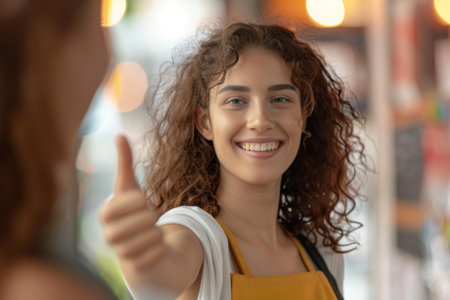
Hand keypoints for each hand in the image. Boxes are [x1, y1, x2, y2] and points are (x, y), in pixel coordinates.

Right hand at [100, 135, 166, 271]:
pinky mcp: (136, 268)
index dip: (133, 202)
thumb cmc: (134, 212)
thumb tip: (120, 134)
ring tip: (155, 231)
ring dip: (156, 233)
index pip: (114, 208)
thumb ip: (125, 163)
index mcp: (106, 214)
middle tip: (152, 216)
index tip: (145, 199)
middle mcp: (109, 235)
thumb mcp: (131, 187)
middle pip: (133, 225)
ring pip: (145, 241)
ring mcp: (121, 254)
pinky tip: (159, 246)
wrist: (140, 245)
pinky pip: (153, 257)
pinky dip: (161, 249)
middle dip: (149, 218)